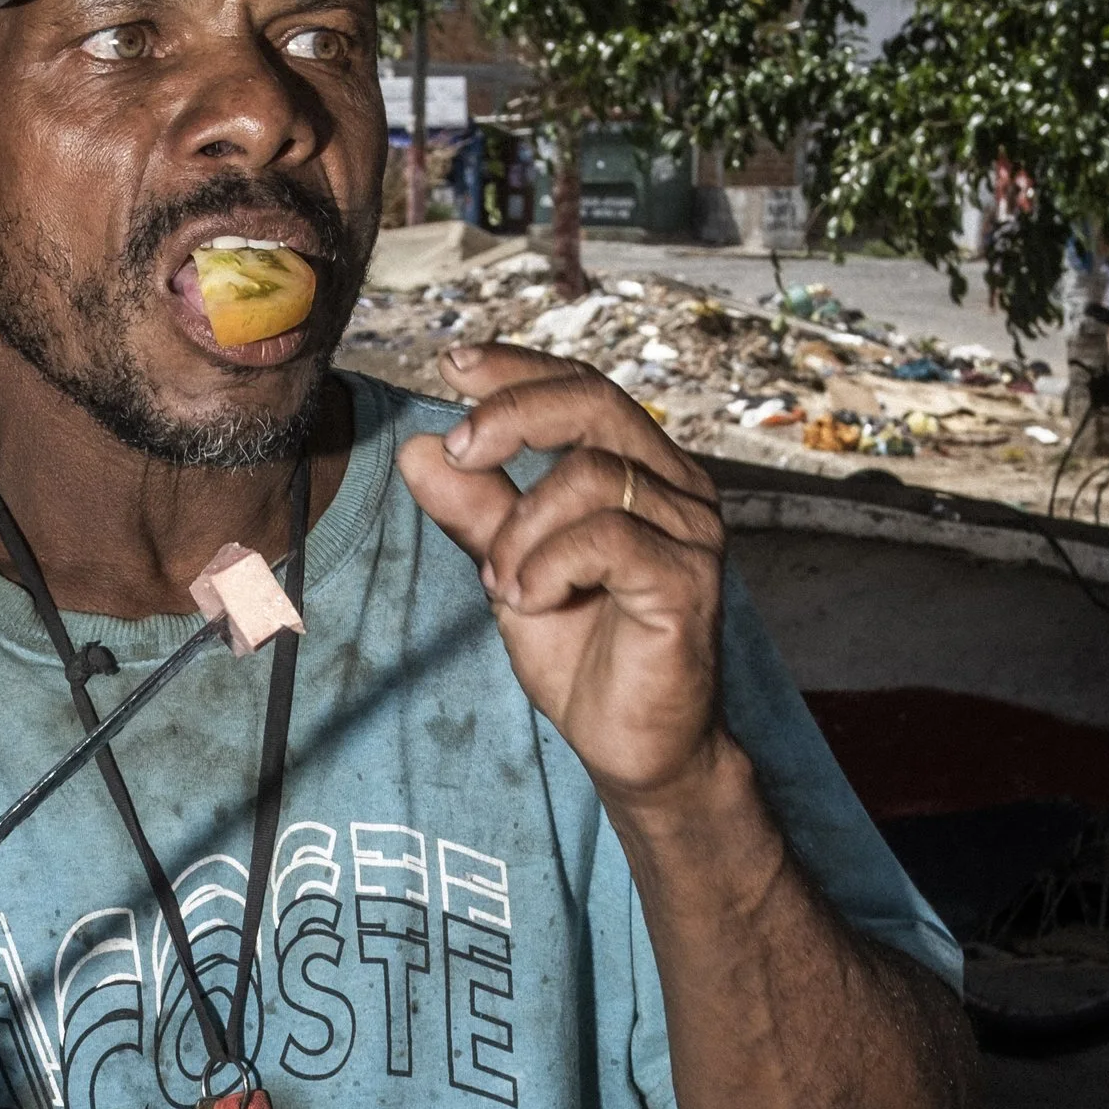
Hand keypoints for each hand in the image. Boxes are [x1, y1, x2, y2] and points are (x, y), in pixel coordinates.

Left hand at [397, 343, 729, 813]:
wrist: (633, 745)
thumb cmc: (584, 653)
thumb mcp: (510, 569)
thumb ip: (474, 511)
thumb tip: (418, 449)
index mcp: (641, 470)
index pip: (581, 387)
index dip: (518, 368)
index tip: (452, 363)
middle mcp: (677, 487)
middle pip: (595, 401)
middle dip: (513, 414)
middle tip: (460, 451)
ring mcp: (690, 532)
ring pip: (590, 476)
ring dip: (522, 527)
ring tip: (502, 583)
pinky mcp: (687, 581)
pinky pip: (607, 539)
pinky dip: (548, 563)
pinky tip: (528, 599)